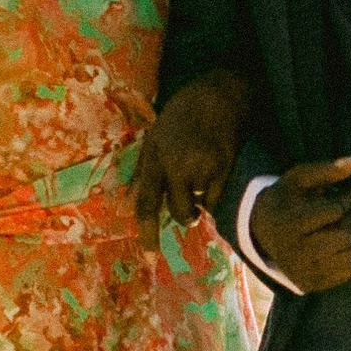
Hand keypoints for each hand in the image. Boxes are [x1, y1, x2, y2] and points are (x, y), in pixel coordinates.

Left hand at [134, 70, 251, 233]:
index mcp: (155, 158)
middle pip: (176, 211)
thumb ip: (142, 171)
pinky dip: (214, 195)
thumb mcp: (153, 137)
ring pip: (198, 206)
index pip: (147, 203)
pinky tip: (215, 173)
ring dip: (199, 200)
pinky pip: (215, 199)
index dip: (147, 232)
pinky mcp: (223, 168)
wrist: (218, 96)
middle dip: (183, 216)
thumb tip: (127, 203)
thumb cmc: (181, 116)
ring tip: (202, 174)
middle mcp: (176, 165)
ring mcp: (200, 168)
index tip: (150, 255)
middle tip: (190, 210)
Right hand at [253, 158, 350, 294]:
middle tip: (342, 216)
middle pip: (346, 237)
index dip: (349, 199)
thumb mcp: (298, 179)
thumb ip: (325, 170)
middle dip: (349, 222)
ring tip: (339, 230)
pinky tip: (337, 246)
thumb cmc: (286, 200)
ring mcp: (303, 272)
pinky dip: (349, 257)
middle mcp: (295, 252)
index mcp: (290, 224)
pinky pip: (349, 272)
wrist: (261, 232)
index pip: (335, 212)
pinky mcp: (311, 285)